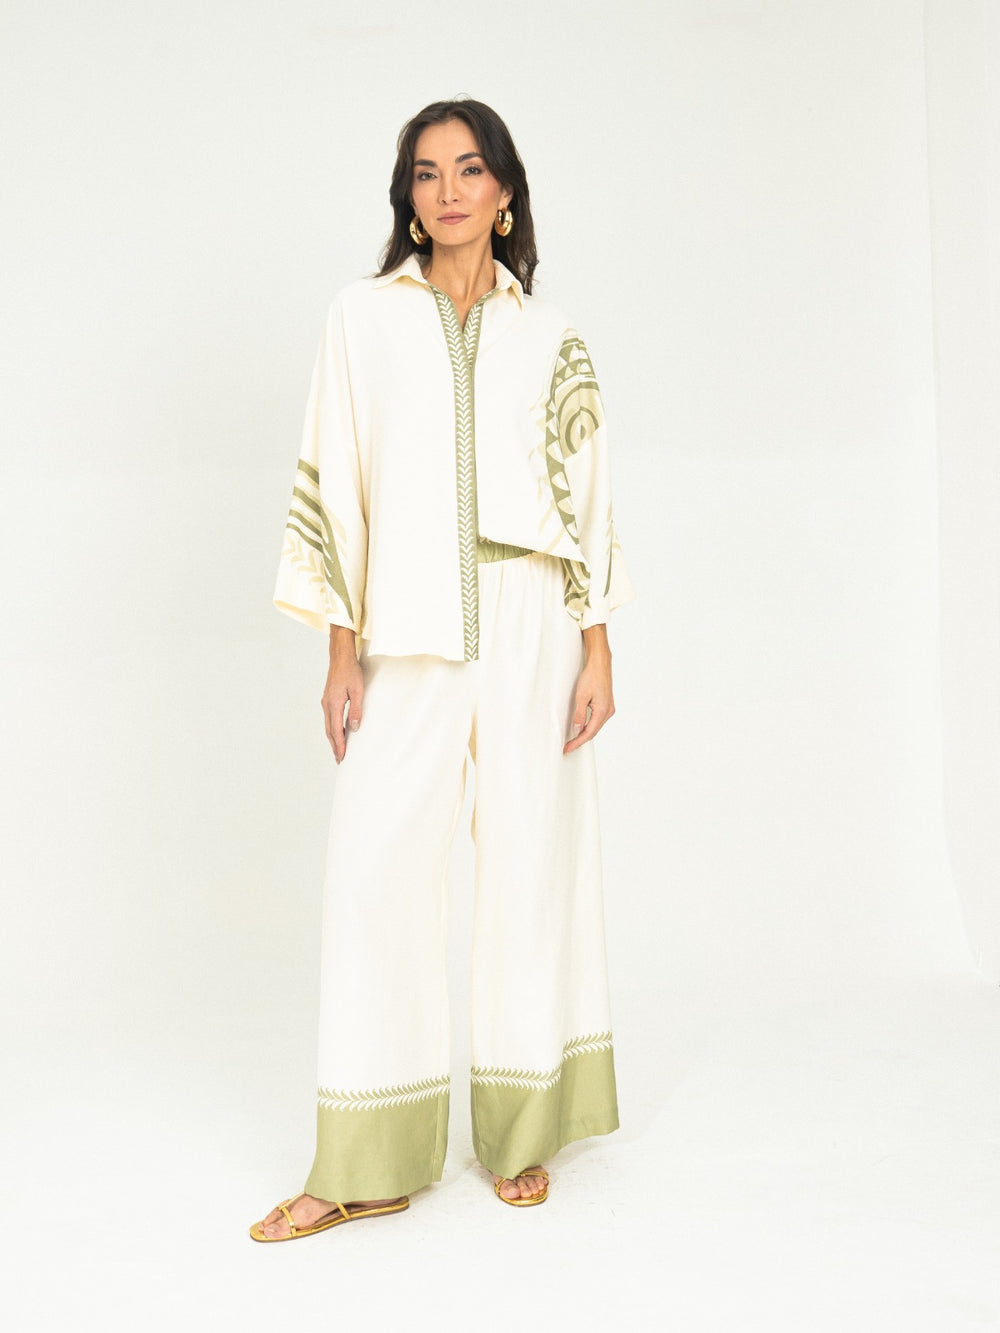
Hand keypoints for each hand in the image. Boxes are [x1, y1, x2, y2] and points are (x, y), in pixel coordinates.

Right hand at [321, 625, 363, 763]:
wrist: (340, 657)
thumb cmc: (350, 671)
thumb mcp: (358, 690)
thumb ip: (356, 710)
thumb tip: (354, 727)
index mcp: (333, 704)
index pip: (336, 731)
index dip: (339, 745)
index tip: (342, 757)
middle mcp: (326, 705)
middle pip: (329, 731)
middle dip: (334, 746)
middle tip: (339, 759)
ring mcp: (325, 702)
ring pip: (328, 725)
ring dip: (333, 739)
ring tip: (338, 750)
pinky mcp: (328, 699)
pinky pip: (329, 718)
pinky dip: (332, 729)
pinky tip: (337, 732)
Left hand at [564, 626, 614, 753]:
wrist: (600, 664)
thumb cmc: (592, 676)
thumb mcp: (581, 696)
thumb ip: (579, 714)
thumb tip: (577, 729)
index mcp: (603, 711)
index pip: (589, 733)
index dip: (577, 742)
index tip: (568, 748)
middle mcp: (608, 712)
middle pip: (593, 732)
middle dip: (580, 740)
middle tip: (568, 747)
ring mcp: (608, 708)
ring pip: (595, 726)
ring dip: (584, 733)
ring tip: (573, 740)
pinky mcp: (606, 705)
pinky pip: (597, 720)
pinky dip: (589, 726)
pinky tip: (581, 728)